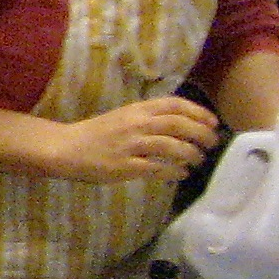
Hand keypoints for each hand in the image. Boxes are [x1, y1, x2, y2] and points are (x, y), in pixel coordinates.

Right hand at [43, 94, 220, 183]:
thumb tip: (183, 124)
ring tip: (199, 160)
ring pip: (171, 147)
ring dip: (191, 154)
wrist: (66, 148)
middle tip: (212, 144)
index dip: (198, 112)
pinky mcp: (124, 166)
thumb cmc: (97, 133)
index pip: (175, 105)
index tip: (212, 123)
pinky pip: (157, 168)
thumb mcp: (124, 116)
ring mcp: (130, 145)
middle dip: (201, 134)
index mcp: (137, 109)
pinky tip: (181, 174)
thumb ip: (150, 118)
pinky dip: (174, 171)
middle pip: (179, 125)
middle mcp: (136, 124)